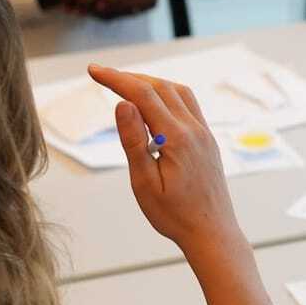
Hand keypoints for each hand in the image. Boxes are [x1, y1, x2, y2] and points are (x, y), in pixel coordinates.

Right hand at [89, 64, 241, 255]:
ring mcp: (204, 133)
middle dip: (129, 77)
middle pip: (160, 87)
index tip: (93, 71)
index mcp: (176, 138)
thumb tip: (122, 104)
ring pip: (177, 92)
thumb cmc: (175, 215)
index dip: (116, 79)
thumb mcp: (145, 183)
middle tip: (102, 76)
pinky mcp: (207, 140)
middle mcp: (194, 129)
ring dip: (150, 83)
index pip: (142, 95)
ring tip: (125, 85)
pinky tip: (154, 103)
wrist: (212, 233)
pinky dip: (168, 94)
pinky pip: (188, 105)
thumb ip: (133, 141)